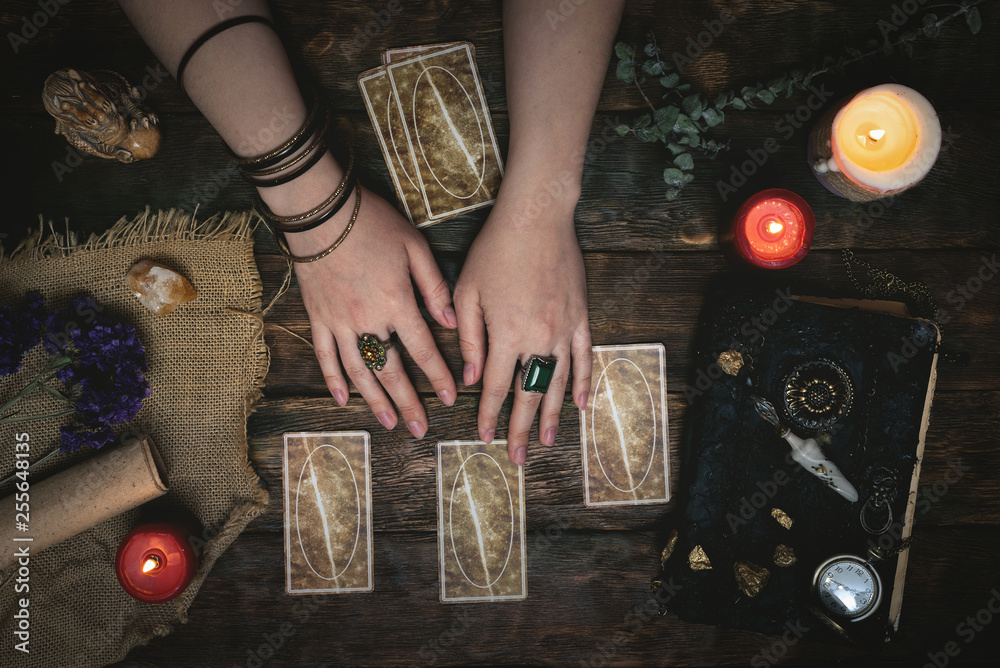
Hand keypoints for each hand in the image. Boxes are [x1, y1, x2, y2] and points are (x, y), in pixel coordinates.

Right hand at [281, 182, 457, 437]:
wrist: (322, 211)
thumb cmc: (372, 223)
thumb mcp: (414, 247)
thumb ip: (434, 287)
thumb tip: (452, 321)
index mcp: (397, 303)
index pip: (423, 350)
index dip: (438, 376)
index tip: (450, 398)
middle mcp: (368, 321)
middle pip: (391, 371)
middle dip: (408, 403)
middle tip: (420, 429)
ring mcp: (339, 323)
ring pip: (359, 371)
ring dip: (375, 401)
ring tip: (389, 423)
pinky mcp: (318, 317)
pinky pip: (326, 356)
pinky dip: (334, 379)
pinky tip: (343, 398)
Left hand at [454, 188, 591, 464]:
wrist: (537, 218)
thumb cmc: (496, 251)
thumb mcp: (467, 292)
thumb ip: (469, 339)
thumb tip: (469, 378)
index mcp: (505, 334)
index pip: (494, 387)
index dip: (488, 415)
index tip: (483, 437)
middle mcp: (537, 339)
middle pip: (528, 395)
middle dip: (519, 429)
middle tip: (516, 458)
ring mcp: (563, 330)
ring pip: (557, 384)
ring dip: (551, 415)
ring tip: (546, 442)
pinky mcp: (581, 318)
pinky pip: (583, 359)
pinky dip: (582, 383)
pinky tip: (579, 405)